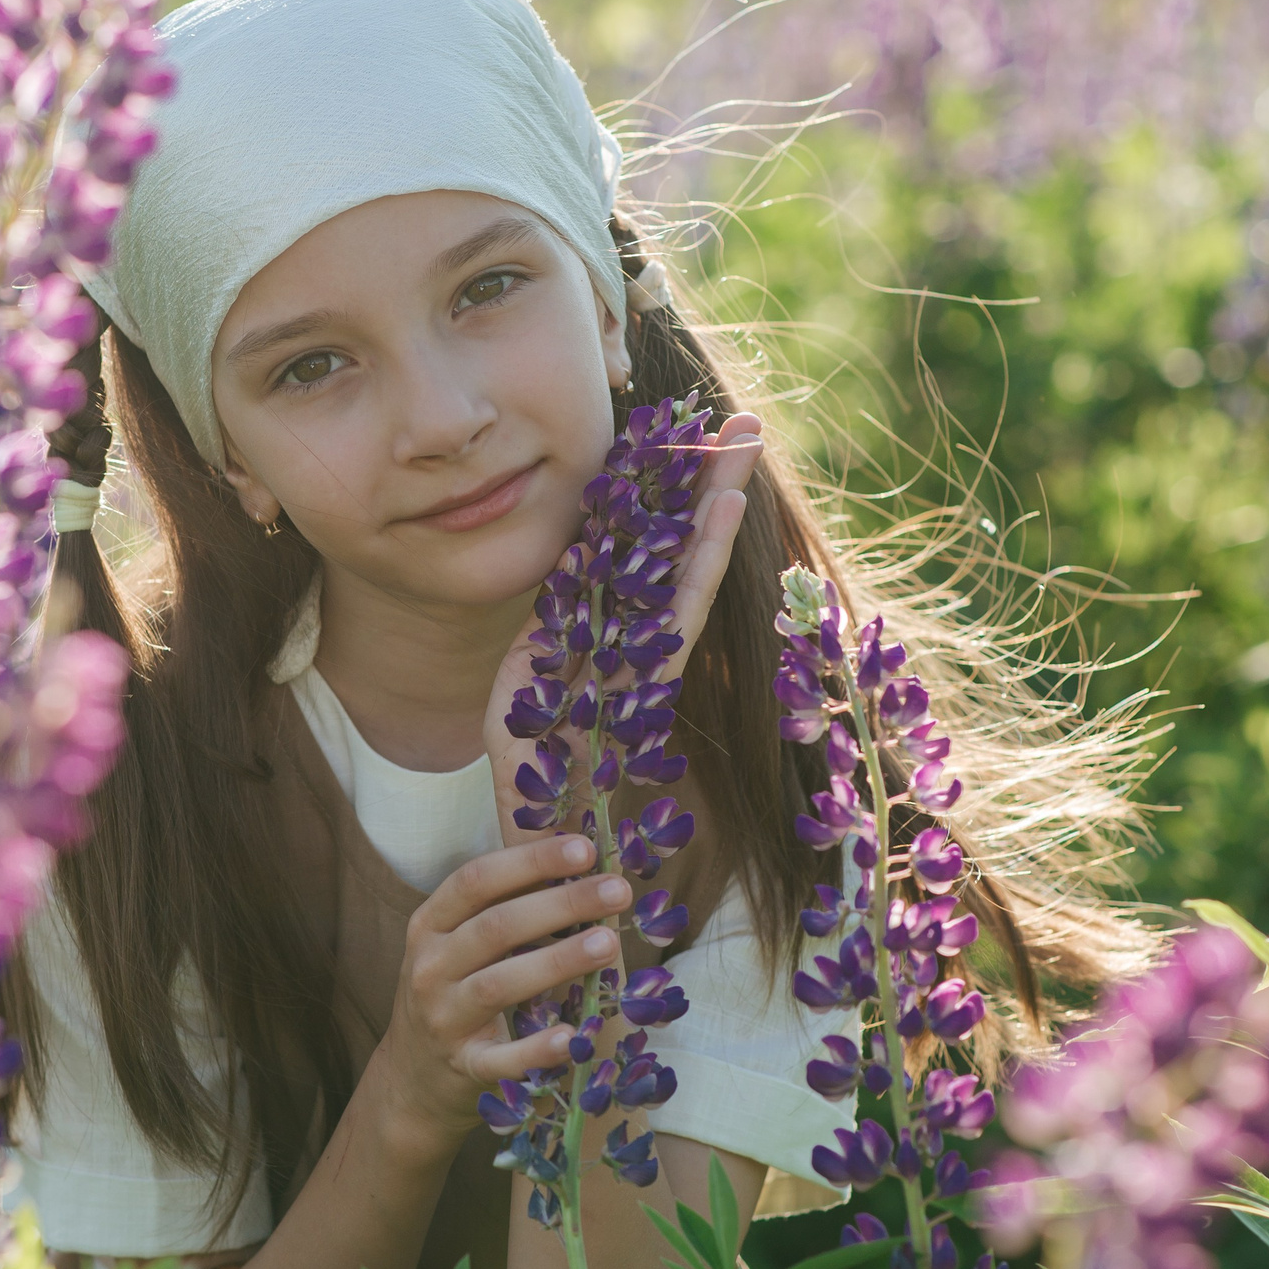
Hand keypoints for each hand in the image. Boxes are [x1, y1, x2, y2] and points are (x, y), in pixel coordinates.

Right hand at [374, 835, 635, 1163]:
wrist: (412, 1075)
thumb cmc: (452, 990)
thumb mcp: (460, 939)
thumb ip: (506, 900)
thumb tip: (576, 852)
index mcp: (430, 924)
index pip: (476, 880)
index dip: (530, 861)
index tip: (584, 849)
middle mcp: (430, 966)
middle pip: (496, 927)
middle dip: (561, 904)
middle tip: (617, 890)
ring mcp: (443, 1018)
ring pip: (499, 985)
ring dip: (557, 961)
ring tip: (608, 943)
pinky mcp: (462, 1066)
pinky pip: (501, 1059)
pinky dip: (535, 1049)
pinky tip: (572, 1036)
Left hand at [484, 410, 765, 832]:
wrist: (544, 842)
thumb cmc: (534, 770)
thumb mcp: (526, 678)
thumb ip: (552, 624)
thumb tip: (572, 559)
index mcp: (609, 629)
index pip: (643, 547)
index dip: (667, 497)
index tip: (687, 442)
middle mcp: (641, 636)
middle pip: (678, 547)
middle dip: (708, 487)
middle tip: (742, 425)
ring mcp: (651, 657)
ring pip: (690, 569)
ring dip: (716, 507)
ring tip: (741, 449)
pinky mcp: (652, 683)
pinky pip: (681, 612)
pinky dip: (702, 561)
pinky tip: (722, 514)